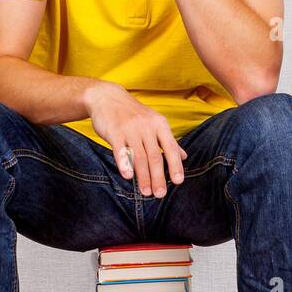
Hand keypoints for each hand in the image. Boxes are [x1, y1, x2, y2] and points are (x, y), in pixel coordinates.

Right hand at [85, 81, 187, 197]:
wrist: (107, 97)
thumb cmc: (133, 113)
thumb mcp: (154, 122)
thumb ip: (168, 141)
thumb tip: (184, 157)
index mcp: (159, 124)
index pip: (170, 147)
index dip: (175, 165)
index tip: (178, 181)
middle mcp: (146, 126)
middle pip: (155, 156)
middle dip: (158, 177)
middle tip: (160, 194)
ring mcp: (130, 129)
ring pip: (139, 156)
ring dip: (143, 176)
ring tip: (146, 192)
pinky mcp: (114, 132)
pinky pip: (120, 150)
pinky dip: (124, 164)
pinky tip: (127, 176)